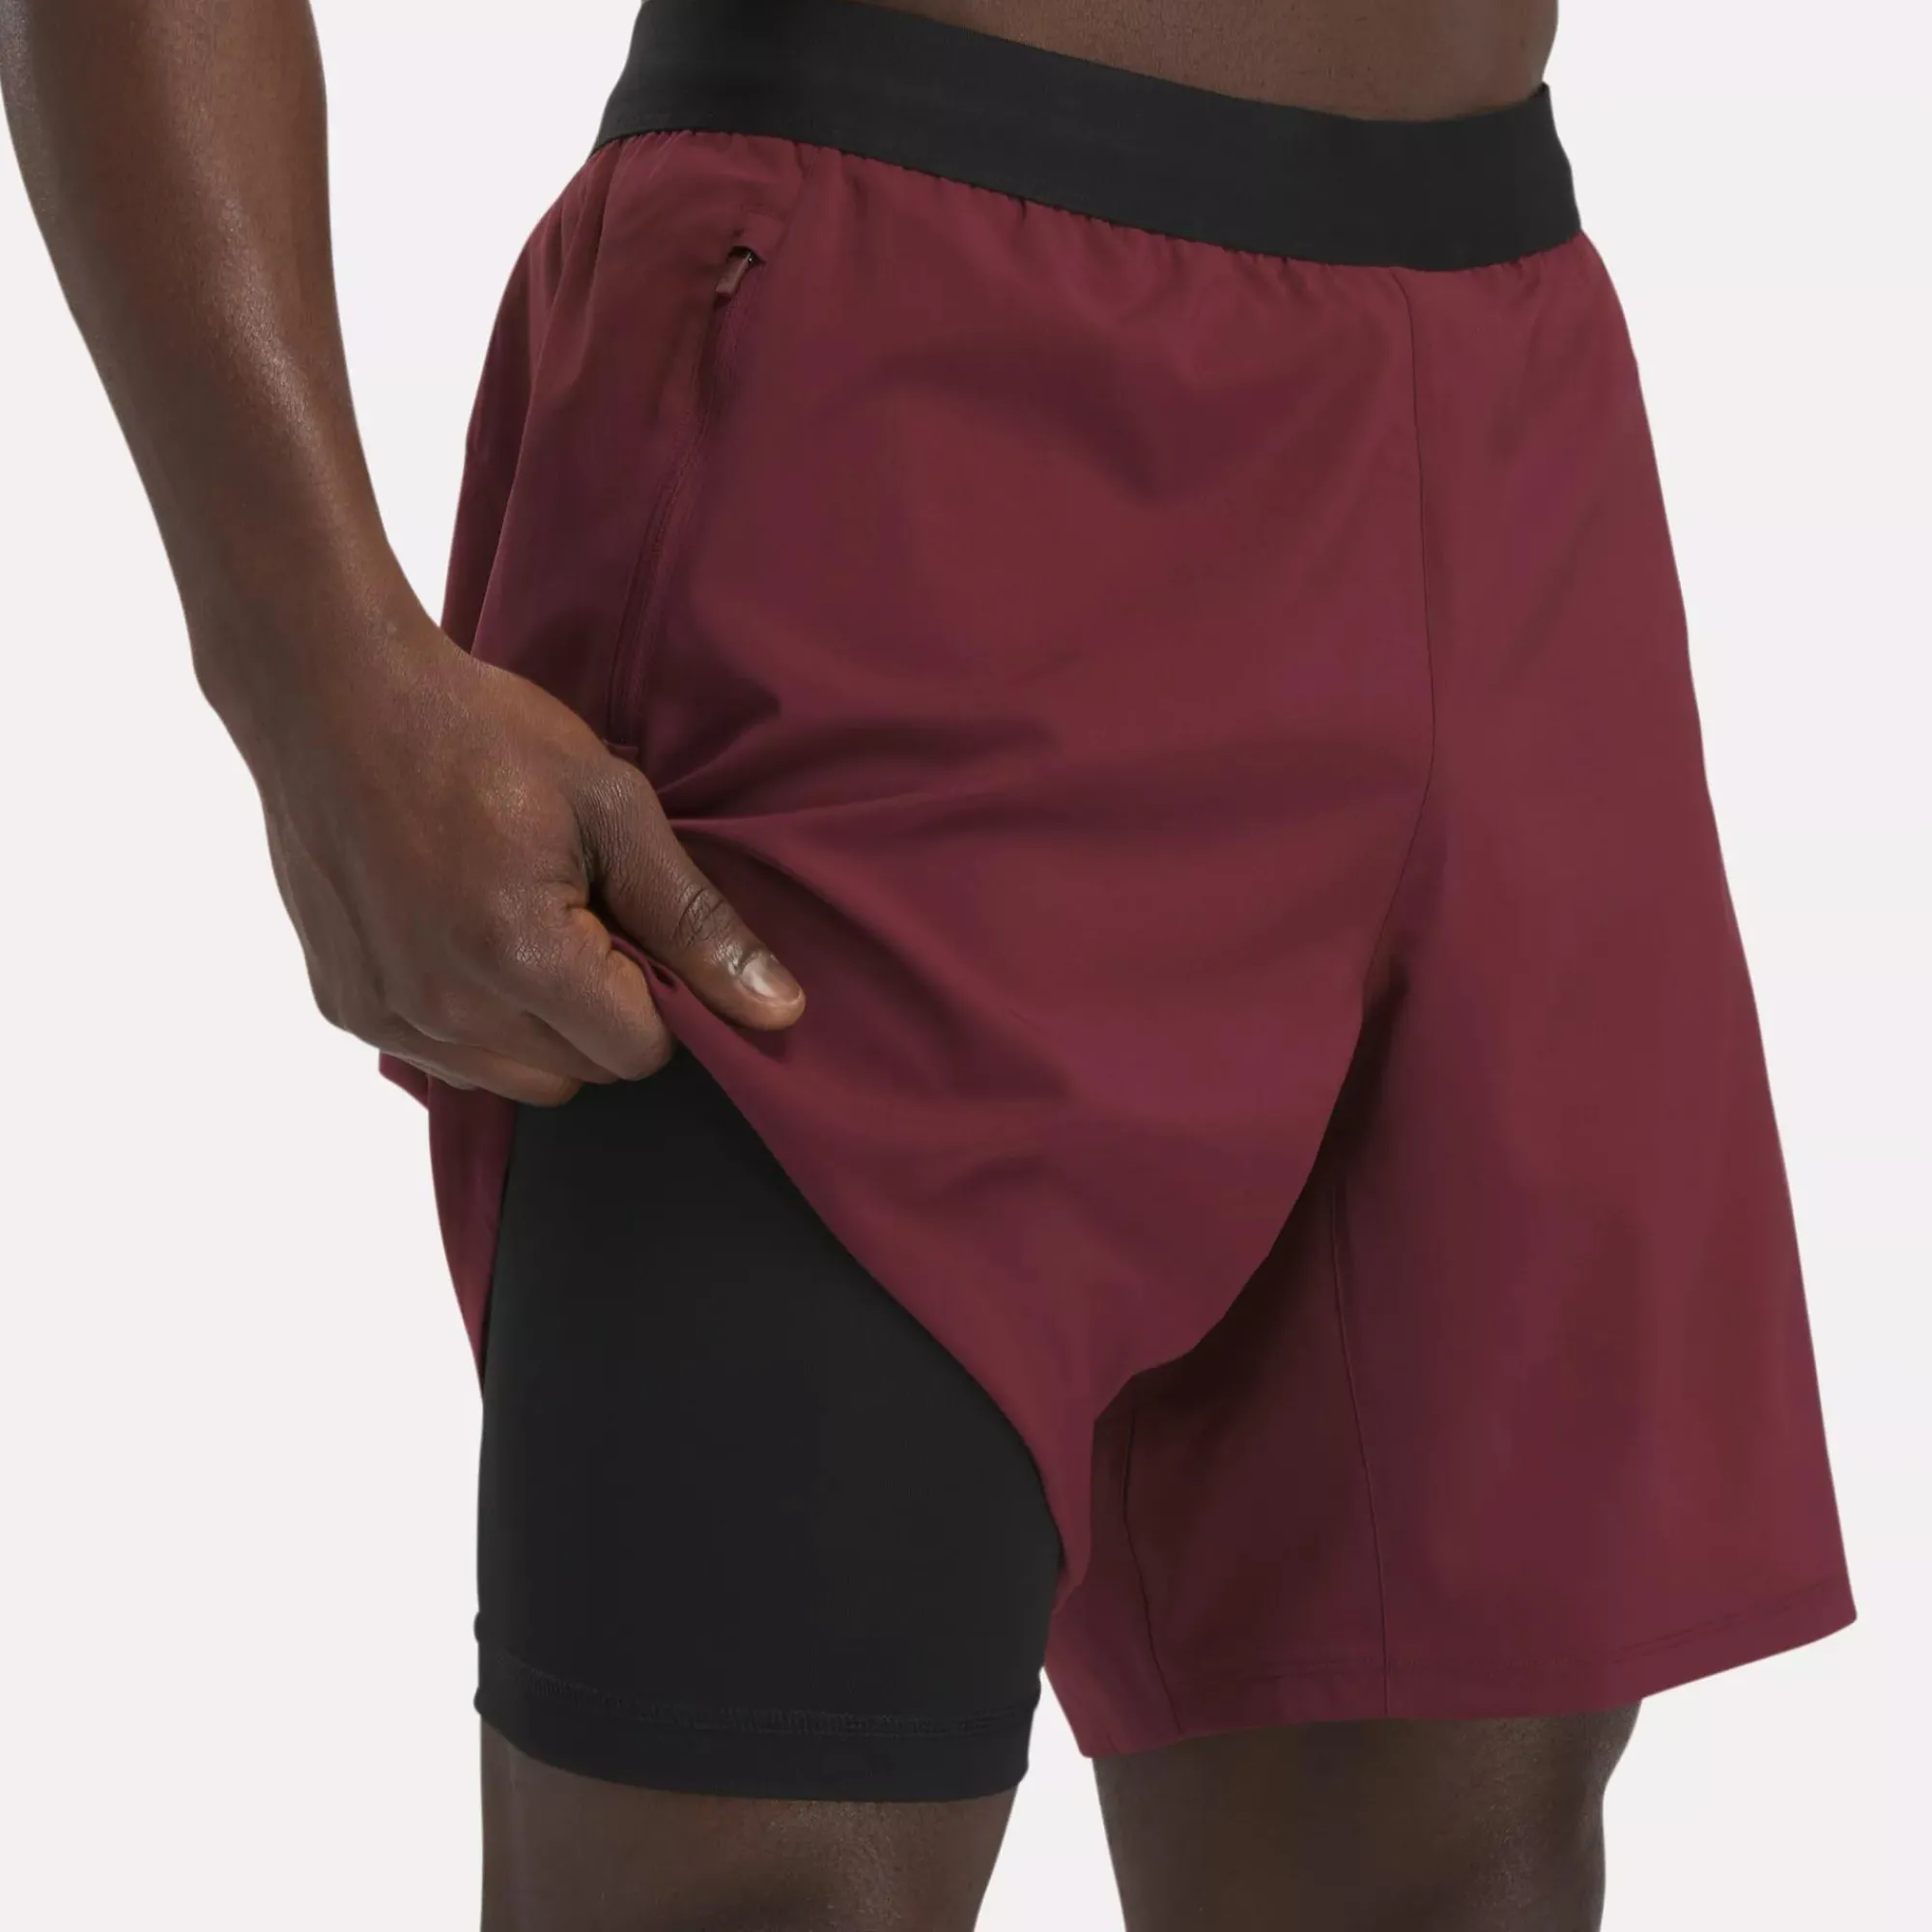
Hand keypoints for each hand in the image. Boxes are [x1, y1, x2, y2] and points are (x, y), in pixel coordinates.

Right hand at [241, 605, 803, 1104]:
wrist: (331, 692)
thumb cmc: (478, 735)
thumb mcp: (612, 808)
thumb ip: (697, 922)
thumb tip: (779, 1012)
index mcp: (523, 959)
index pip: (640, 1054)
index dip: (660, 997)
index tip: (636, 927)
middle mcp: (447, 1010)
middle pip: (580, 1076)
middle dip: (602, 1014)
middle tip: (580, 915)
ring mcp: (386, 1016)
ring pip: (512, 1080)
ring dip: (538, 1028)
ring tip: (520, 922)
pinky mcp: (346, 1007)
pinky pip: (444, 1059)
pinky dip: (471, 1020)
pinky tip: (463, 934)